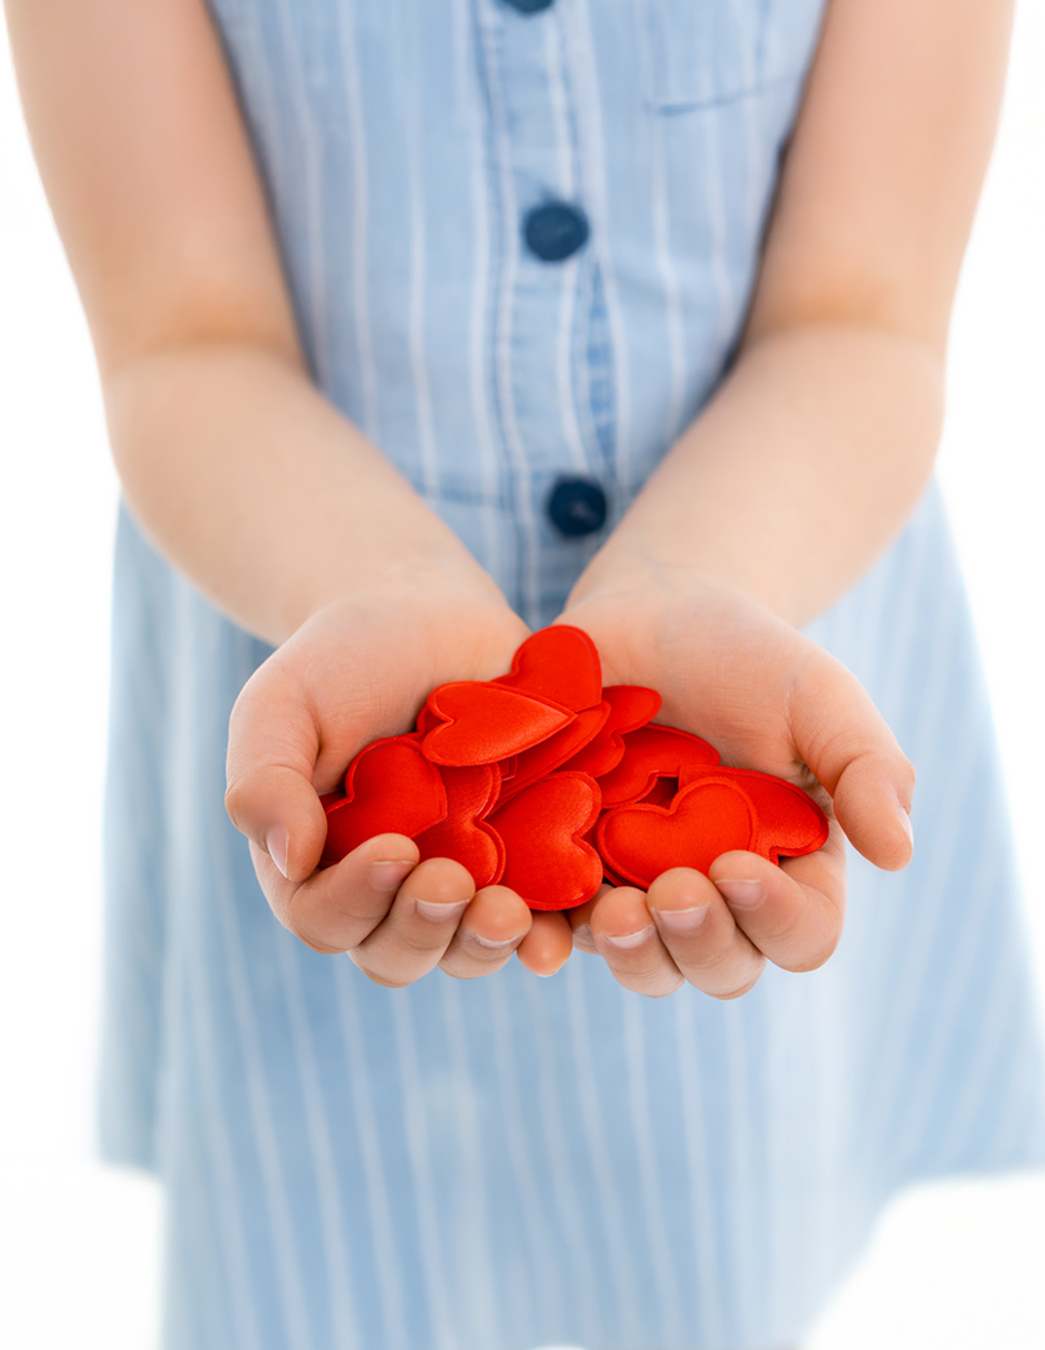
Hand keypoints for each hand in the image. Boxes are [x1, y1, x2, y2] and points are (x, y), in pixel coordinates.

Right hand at [225, 574, 574, 982]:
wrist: (428, 615)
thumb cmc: (341, 659)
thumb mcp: (283, 703)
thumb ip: (266, 777)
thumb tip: (289, 859)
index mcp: (318, 867)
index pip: (326, 918)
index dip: (356, 901)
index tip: (393, 849)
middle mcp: (389, 892)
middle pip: (400, 953)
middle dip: (425, 929)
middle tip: (453, 880)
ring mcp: (463, 880)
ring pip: (470, 949)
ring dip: (488, 942)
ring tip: (511, 911)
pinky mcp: (527, 858)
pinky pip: (543, 914)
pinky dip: (553, 928)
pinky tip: (566, 922)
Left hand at [559, 572, 913, 998]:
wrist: (651, 613)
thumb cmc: (747, 655)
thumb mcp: (819, 696)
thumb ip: (867, 766)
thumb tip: (899, 856)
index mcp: (790, 869)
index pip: (800, 934)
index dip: (775, 919)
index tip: (738, 865)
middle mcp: (716, 897)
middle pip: (719, 967)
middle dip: (697, 944)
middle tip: (670, 891)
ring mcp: (638, 889)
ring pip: (641, 964)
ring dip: (629, 954)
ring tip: (610, 911)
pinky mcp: (568, 867)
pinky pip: (556, 924)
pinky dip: (547, 931)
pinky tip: (529, 908)